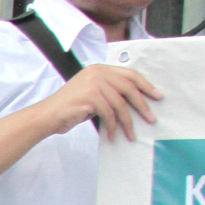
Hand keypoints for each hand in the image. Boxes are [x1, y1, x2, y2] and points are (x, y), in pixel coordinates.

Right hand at [39, 64, 161, 141]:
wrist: (47, 116)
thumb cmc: (69, 108)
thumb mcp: (92, 94)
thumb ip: (109, 91)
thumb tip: (133, 101)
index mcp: (99, 69)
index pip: (129, 74)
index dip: (145, 86)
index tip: (156, 96)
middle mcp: (97, 73)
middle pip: (128, 88)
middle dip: (142, 105)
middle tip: (150, 118)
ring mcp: (93, 83)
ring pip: (120, 104)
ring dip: (127, 122)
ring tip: (130, 134)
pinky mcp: (89, 96)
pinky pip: (109, 113)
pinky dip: (112, 126)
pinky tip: (112, 135)